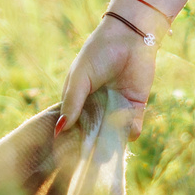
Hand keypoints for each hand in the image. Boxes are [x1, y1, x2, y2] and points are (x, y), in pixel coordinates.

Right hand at [57, 12, 156, 141]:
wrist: (131, 37)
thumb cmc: (98, 52)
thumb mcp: (80, 77)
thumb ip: (72, 102)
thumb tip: (59, 130)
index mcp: (78, 99)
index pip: (71, 125)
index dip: (69, 138)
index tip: (67, 152)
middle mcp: (96, 108)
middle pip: (92, 134)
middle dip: (91, 145)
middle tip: (90, 157)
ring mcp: (115, 109)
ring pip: (112, 135)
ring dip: (111, 141)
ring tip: (109, 146)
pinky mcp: (135, 108)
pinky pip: (132, 128)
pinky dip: (131, 131)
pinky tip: (128, 127)